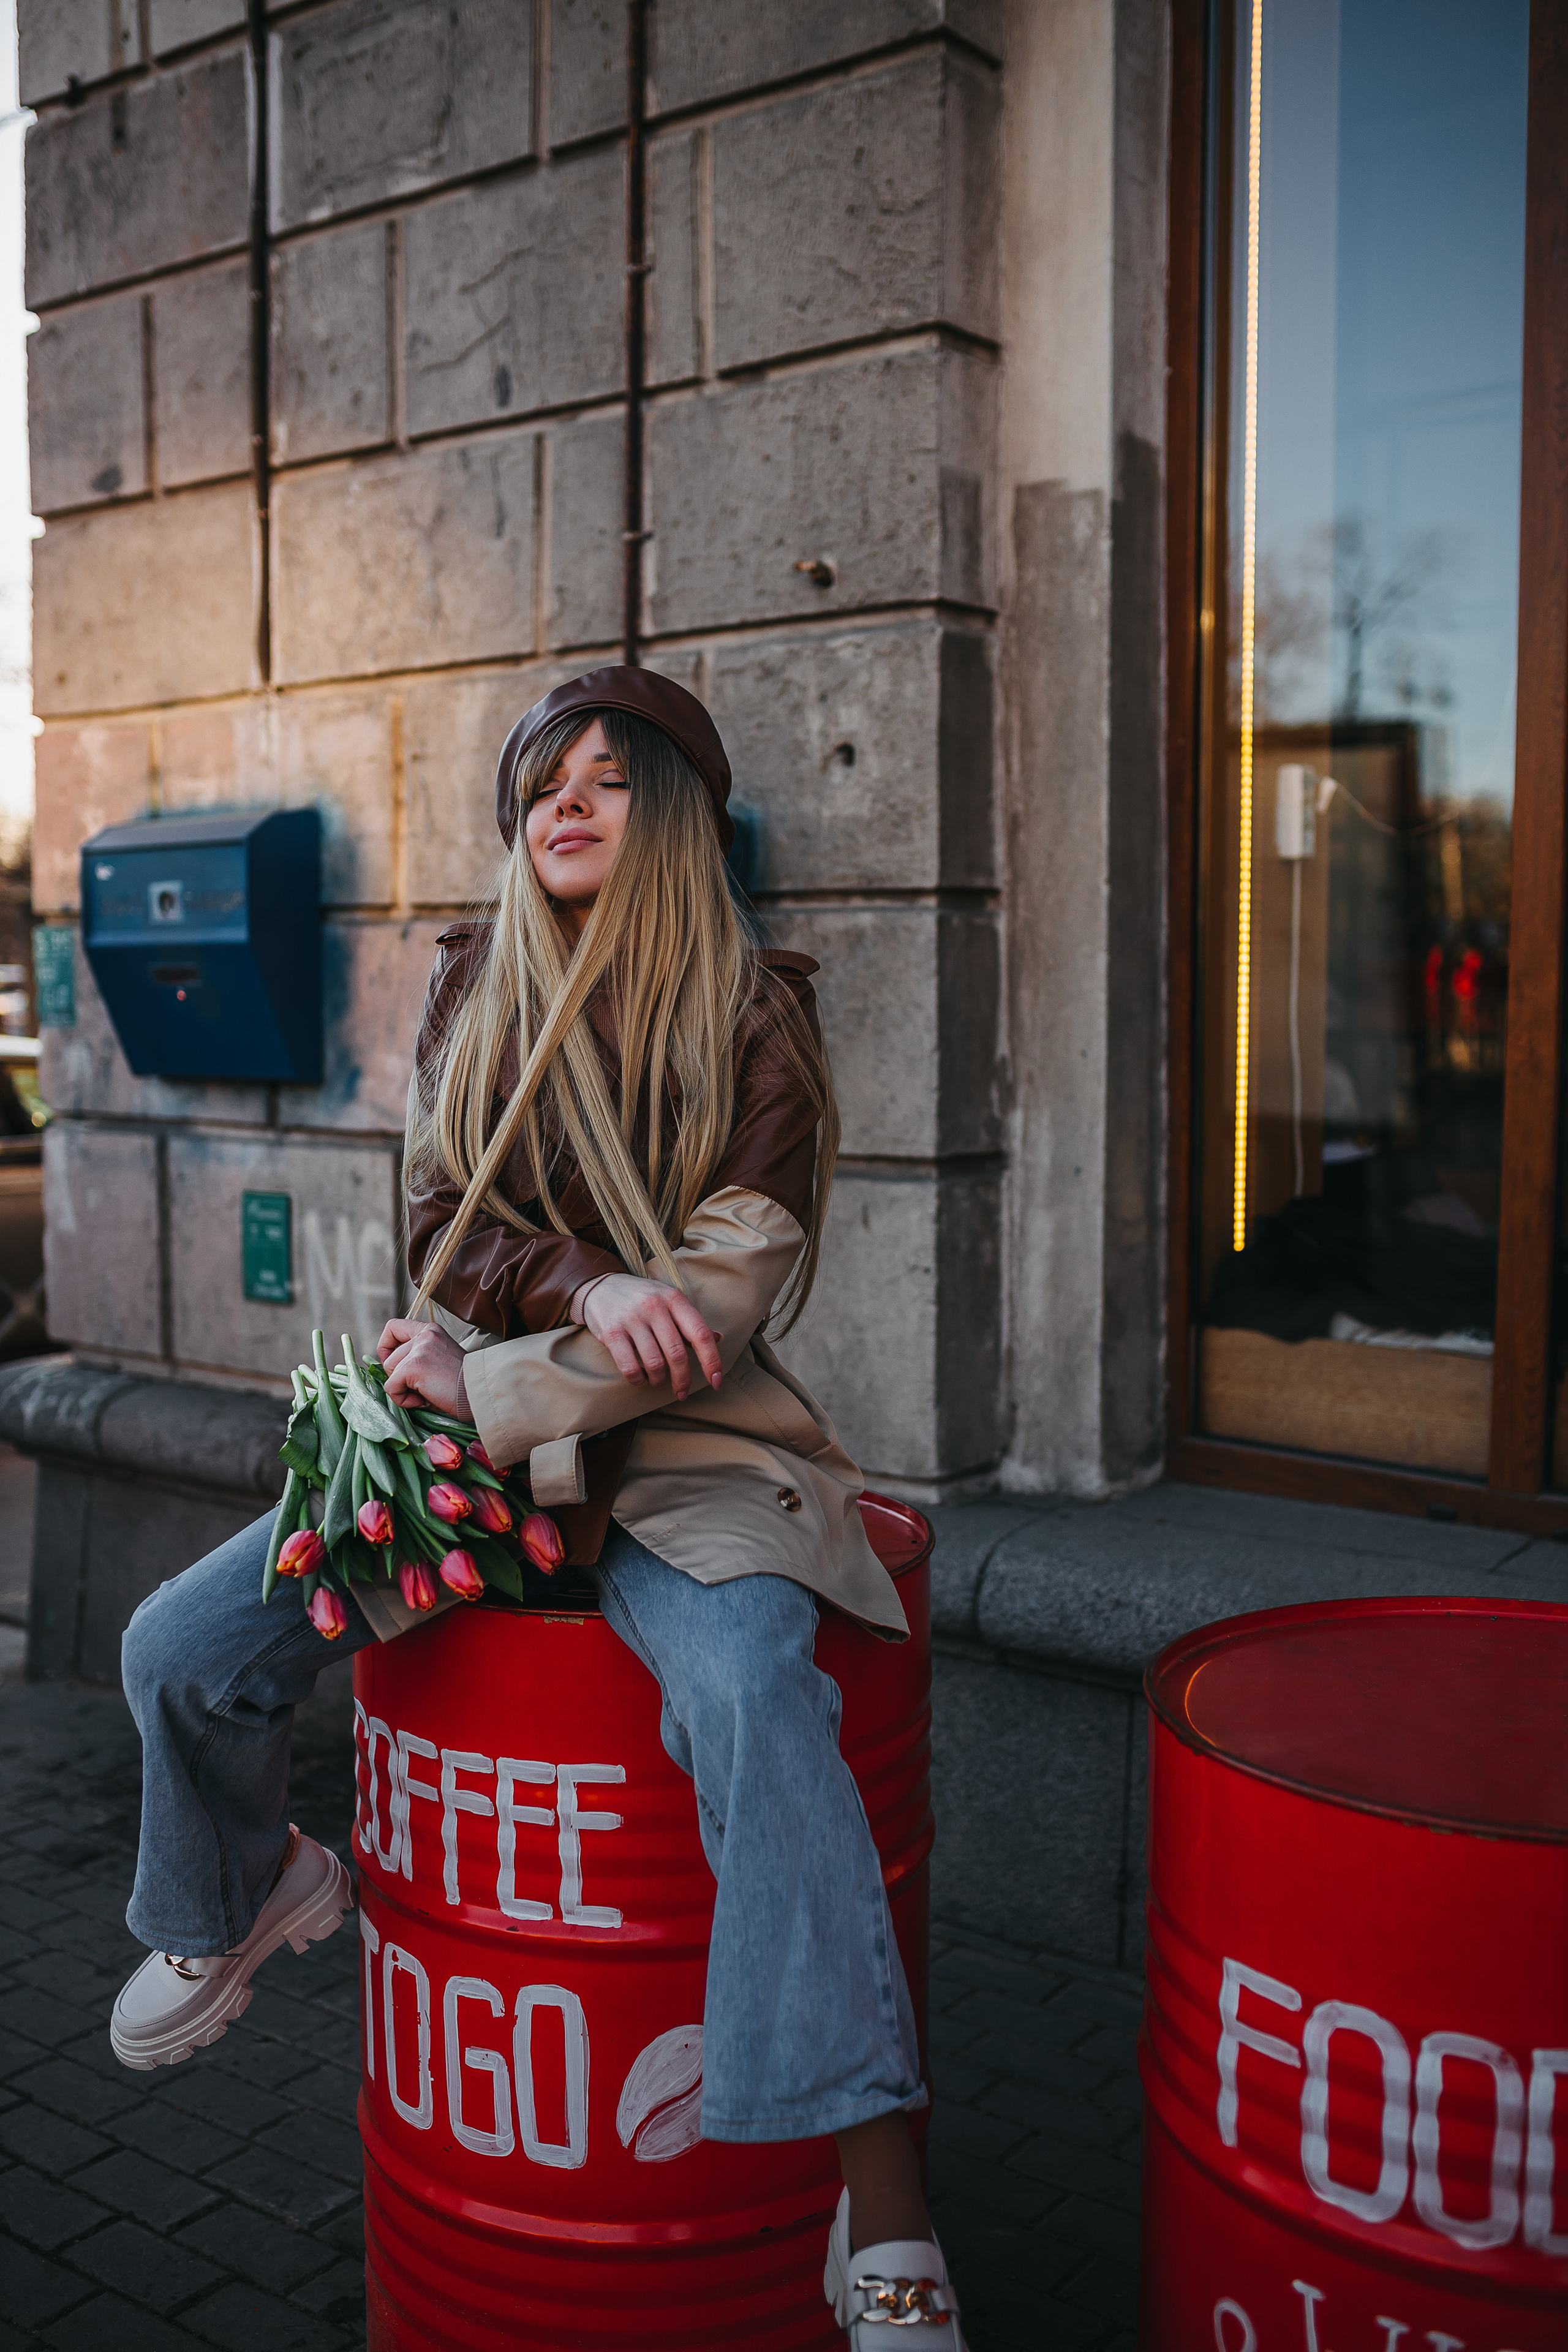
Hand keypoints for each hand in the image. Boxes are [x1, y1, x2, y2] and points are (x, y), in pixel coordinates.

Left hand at [378, 1319, 470, 1418]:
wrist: (478, 1393)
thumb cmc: (461, 1385)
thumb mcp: (438, 1359)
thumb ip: (417, 1356)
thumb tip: (391, 1368)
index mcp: (430, 1331)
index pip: (393, 1327)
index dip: (386, 1347)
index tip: (395, 1364)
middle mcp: (424, 1335)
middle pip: (389, 1357)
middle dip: (399, 1377)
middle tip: (424, 1387)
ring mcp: (418, 1349)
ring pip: (389, 1373)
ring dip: (404, 1389)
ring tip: (427, 1393)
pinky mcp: (414, 1366)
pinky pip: (392, 1387)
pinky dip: (403, 1400)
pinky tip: (424, 1400)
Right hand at [572, 1274, 721, 1401]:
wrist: (600, 1286)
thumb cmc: (641, 1298)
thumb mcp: (669, 1300)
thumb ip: (690, 1321)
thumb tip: (718, 1339)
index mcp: (674, 1299)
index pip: (700, 1334)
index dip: (711, 1361)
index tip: (716, 1381)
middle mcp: (655, 1306)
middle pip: (677, 1354)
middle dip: (683, 1379)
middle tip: (682, 1392)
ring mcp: (632, 1319)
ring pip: (654, 1363)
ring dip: (658, 1379)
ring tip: (656, 1380)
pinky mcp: (612, 1332)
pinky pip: (629, 1367)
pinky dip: (638, 1379)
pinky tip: (640, 1377)